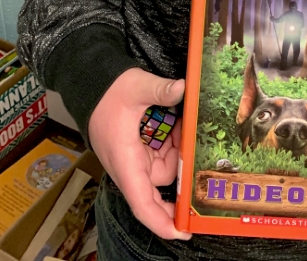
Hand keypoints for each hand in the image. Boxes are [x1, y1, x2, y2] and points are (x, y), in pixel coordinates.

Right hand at [88, 68, 190, 240]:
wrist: (93, 85)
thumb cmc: (110, 92)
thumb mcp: (137, 86)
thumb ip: (160, 90)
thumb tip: (182, 87)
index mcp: (126, 161)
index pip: (143, 203)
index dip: (162, 222)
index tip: (184, 231)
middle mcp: (130, 166)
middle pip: (160, 188)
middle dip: (183, 180)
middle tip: (203, 164)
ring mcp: (135, 159)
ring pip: (166, 168)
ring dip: (179, 152)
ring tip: (187, 127)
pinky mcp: (139, 150)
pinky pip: (162, 155)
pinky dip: (173, 144)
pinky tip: (179, 125)